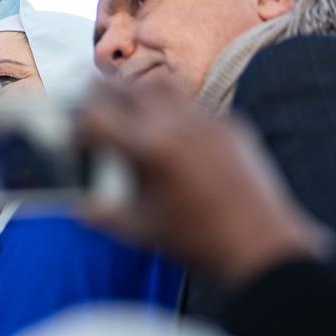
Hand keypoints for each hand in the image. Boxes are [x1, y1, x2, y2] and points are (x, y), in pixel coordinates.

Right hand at [77, 79, 332, 286]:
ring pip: (160, 87)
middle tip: (89, 110)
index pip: (95, 116)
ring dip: (137, 94)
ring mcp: (206, 121)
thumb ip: (101, 213)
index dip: (76, 123)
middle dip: (99, 97)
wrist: (262, 249)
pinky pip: (194, 106)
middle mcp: (175, 125)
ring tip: (128, 112)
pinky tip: (173, 137)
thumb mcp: (139, 229)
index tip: (72, 135)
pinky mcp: (232, 127)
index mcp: (148, 149)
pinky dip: (174, 113)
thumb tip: (76, 205)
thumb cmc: (197, 242)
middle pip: (123, 88)